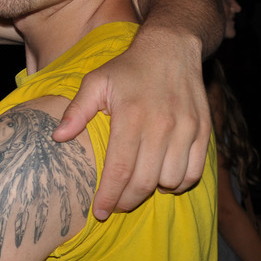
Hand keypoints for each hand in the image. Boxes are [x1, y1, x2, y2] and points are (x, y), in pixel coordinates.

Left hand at [54, 29, 210, 216]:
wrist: (171, 48)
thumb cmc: (128, 68)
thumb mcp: (96, 81)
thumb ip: (76, 111)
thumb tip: (57, 138)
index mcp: (132, 116)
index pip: (120, 169)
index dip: (109, 196)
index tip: (99, 211)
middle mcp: (162, 125)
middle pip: (145, 181)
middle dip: (127, 201)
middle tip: (116, 205)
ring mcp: (186, 129)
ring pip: (171, 180)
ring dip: (153, 190)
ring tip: (138, 185)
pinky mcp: (203, 132)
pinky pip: (194, 172)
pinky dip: (180, 183)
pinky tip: (164, 178)